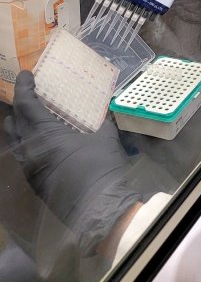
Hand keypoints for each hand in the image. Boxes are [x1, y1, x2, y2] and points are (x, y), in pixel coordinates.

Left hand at [5, 72, 141, 254]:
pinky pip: (25, 157)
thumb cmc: (102, 165)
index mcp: (45, 134)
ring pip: (16, 142)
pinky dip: (30, 144)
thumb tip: (105, 110)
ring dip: (21, 127)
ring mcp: (30, 168)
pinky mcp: (36, 182)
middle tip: (31, 97)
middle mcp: (30, 150)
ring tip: (35, 120)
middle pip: (13, 122)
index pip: (27, 104)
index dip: (24, 87)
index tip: (26, 75)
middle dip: (18, 108)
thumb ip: (102, 120)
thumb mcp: (106, 137)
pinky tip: (46, 144)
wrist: (99, 205)